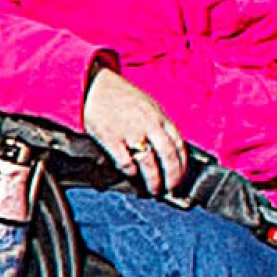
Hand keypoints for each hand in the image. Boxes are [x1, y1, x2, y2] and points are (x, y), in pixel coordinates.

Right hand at [82, 64, 193, 194]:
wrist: (94, 86)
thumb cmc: (121, 97)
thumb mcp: (148, 106)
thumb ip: (159, 126)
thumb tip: (169, 151)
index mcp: (159, 116)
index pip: (179, 145)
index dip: (182, 166)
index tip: (180, 178)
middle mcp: (148, 123)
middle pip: (168, 156)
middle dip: (172, 178)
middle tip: (170, 190)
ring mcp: (130, 131)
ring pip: (148, 163)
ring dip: (153, 181)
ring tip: (153, 190)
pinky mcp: (111, 137)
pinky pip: (126, 162)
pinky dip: (131, 172)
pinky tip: (132, 175)